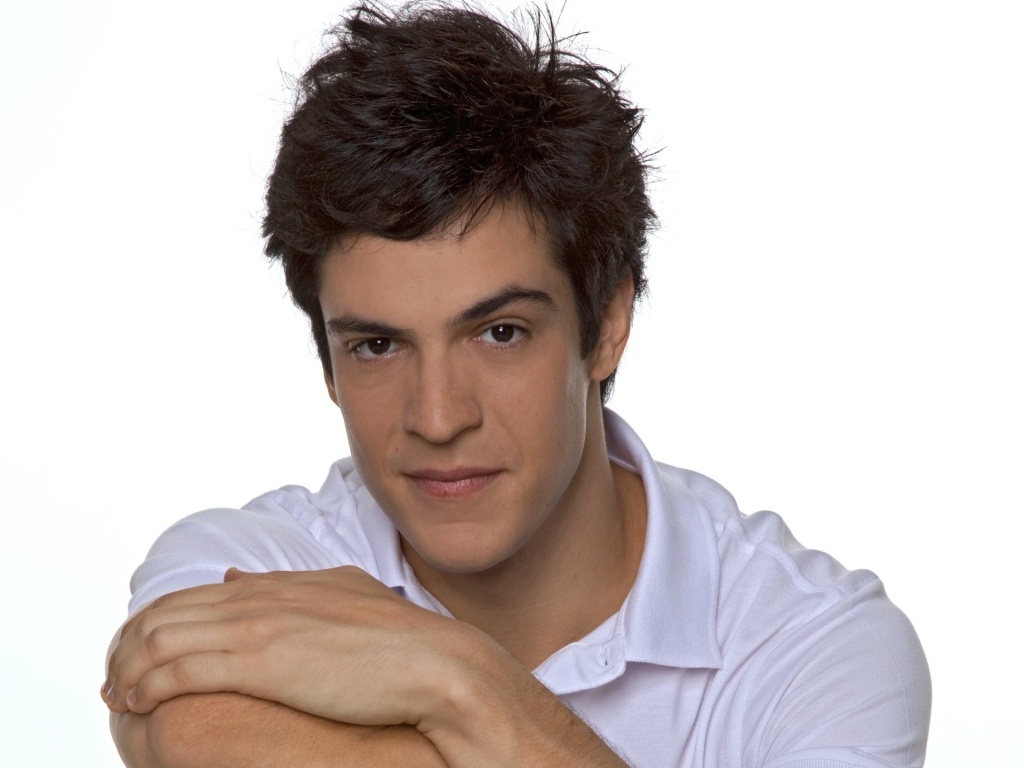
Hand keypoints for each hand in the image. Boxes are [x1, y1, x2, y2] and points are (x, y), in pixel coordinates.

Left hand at [102, 566, 479, 728]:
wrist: (436, 664)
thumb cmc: (402, 643)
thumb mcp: (345, 597)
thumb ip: (295, 586)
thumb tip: (235, 576)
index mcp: (284, 586)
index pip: (198, 595)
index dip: (160, 622)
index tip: (143, 651)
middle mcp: (264, 598)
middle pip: (170, 611)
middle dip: (130, 643)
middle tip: (114, 675)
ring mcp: (261, 626)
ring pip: (165, 637)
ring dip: (130, 665)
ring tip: (117, 692)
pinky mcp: (261, 660)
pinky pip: (182, 668)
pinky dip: (149, 683)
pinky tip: (137, 702)